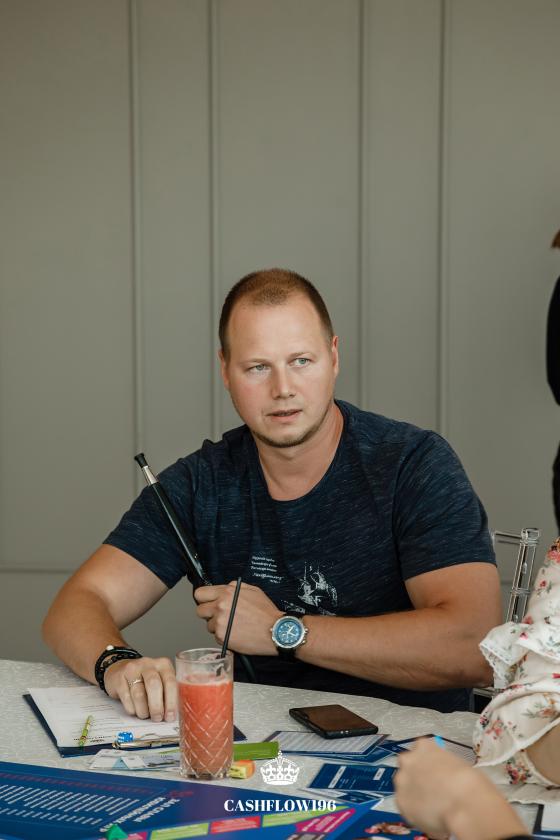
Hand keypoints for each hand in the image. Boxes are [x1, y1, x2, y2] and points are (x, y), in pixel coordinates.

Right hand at [103, 656, 176, 722]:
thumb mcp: (160, 681)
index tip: (170, 717)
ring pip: (139, 694)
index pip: (170, 682)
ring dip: (143, 710)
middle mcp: (148, 664)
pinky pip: (126, 697)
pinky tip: (134, 710)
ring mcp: (132, 669)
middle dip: (156, 706)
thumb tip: (172, 715)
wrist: (120, 670)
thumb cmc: (145, 680)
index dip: (171, 702)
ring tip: (145, 715)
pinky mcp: (119, 677)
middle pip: (154, 686)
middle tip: (157, 718)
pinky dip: (132, 708)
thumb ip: (167, 694)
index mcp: (163, 664)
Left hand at [194, 581, 282, 654]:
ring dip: (217, 626)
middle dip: (208, 613)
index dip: (204, 599)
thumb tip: (223, 589)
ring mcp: (220, 622)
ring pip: (208, 625)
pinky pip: (216, 636)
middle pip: (200, 610)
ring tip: (232, 625)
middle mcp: (221, 606)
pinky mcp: (222, 637)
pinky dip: (224, 636)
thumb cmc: (266, 612)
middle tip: (219, 616)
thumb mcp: (252, 590)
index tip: (208, 602)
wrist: (275, 630)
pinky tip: (236, 633)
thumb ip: (233, 588)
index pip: (200, 593)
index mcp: (227, 593)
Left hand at [395, 739, 526, 839]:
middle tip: (431, 788)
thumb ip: (443, 766)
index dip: (427, 762)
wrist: (464, 803)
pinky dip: (416, 811)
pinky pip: (407, 806)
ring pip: (404, 786)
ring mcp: (402, 781)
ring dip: (414, 793)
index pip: (420, 749)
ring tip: (432, 805)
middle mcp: (409, 760)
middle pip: (408, 766)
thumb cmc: (469, 783)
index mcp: (424, 746)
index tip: (433, 770)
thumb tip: (442, 775)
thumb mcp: (457, 765)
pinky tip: (431, 817)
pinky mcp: (401, 802)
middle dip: (417, 776)